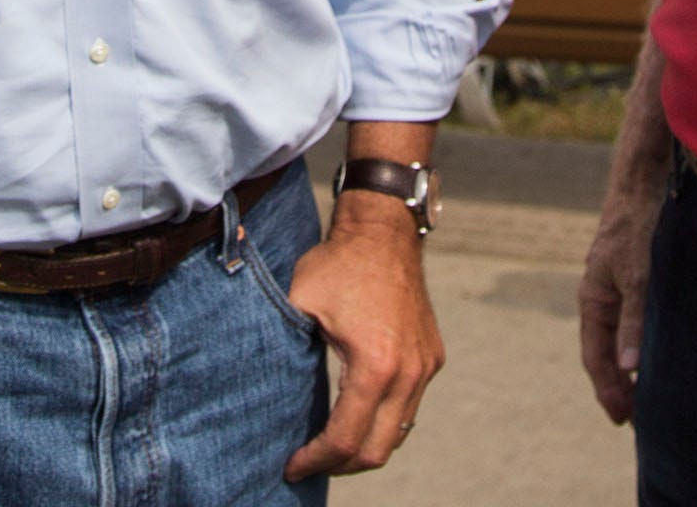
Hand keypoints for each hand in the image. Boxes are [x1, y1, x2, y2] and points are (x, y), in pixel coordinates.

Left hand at [282, 198, 442, 479]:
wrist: (382, 230)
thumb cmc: (336, 265)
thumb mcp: (299, 305)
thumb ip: (286, 350)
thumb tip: (264, 391)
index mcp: (374, 366)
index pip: (346, 439)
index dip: (316, 460)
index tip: (292, 466)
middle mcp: (408, 372)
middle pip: (378, 450)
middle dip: (341, 465)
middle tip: (310, 462)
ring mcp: (425, 366)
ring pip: (399, 432)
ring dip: (365, 446)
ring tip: (331, 444)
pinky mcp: (432, 357)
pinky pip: (410, 406)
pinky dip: (384, 420)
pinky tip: (357, 413)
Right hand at [576, 184, 659, 424]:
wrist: (640, 187)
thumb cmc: (635, 229)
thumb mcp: (636, 278)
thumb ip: (633, 323)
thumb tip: (629, 369)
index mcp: (592, 301)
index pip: (595, 358)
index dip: (607, 390)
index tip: (620, 419)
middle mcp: (598, 299)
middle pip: (603, 353)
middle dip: (615, 387)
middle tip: (631, 420)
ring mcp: (612, 291)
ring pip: (615, 340)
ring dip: (625, 369)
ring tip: (640, 397)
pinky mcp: (629, 282)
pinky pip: (627, 325)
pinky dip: (635, 347)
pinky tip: (650, 355)